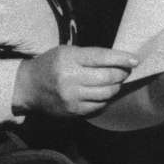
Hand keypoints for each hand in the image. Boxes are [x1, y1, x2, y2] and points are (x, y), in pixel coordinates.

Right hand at [15, 46, 135, 116]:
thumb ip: (91, 56)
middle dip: (122, 74)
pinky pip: (99, 106)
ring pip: (107, 93)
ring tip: (114, 81)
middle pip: (108, 77)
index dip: (122, 58)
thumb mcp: (67, 52)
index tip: (135, 59)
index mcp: (69, 58)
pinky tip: (102, 92)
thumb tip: (120, 60)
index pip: (102, 57)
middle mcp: (70, 78)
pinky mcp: (73, 111)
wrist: (28, 86)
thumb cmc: (51, 64)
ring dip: (115, 87)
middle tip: (125, 71)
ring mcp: (72, 97)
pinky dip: (105, 98)